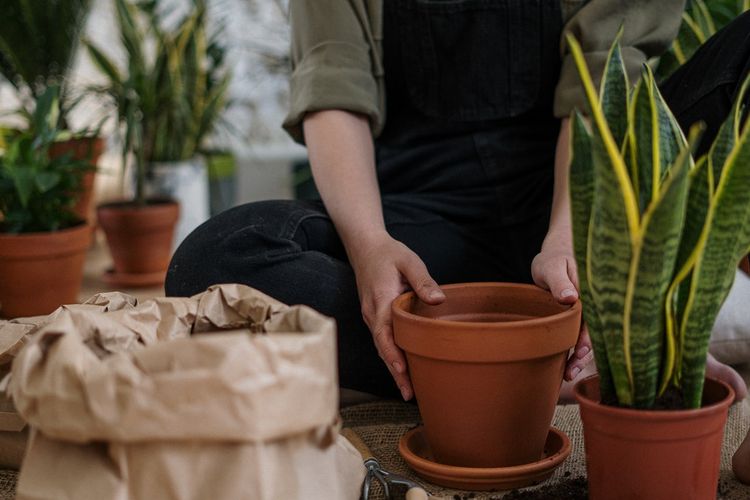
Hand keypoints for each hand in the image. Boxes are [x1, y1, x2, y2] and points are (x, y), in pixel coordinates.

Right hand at [349, 234, 444, 400]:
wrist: (364, 247)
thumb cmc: (389, 253)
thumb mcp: (409, 261)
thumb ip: (423, 280)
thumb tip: (438, 300)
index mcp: (380, 301)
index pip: (384, 334)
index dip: (392, 355)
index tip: (403, 372)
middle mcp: (372, 313)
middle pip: (382, 348)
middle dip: (395, 372)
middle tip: (410, 394)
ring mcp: (371, 317)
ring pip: (381, 347)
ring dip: (393, 368)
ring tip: (408, 390)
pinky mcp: (374, 317)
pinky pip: (382, 340)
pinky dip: (391, 356)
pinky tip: (402, 368)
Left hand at [531, 230, 592, 380]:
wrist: (554, 257)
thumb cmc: (553, 260)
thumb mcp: (553, 267)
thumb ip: (560, 281)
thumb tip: (570, 298)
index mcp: (591, 292)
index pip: (594, 317)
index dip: (588, 336)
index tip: (580, 351)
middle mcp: (593, 305)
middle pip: (593, 332)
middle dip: (584, 352)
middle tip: (572, 370)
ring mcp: (587, 313)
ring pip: (587, 337)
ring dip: (580, 356)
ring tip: (569, 374)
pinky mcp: (579, 319)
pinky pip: (580, 336)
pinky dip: (575, 350)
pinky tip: (568, 366)